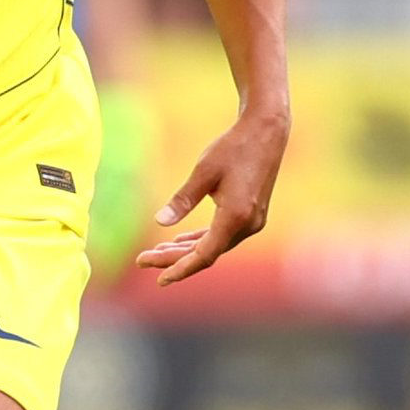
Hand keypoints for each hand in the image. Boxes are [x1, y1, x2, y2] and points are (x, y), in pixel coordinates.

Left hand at [135, 107, 288, 287]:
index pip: (204, 255)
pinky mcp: (252, 215)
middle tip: (143, 260)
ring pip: (214, 245)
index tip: (159, 278)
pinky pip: (223, 235)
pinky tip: (180, 241)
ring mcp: (252, 222)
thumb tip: (160, 223)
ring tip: (156, 251)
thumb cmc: (234, 148)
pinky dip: (201, 239)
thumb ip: (182, 200)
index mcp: (236, 217)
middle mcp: (248, 225)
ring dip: (186, 250)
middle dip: (174, 258)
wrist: (267, 131)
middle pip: (207, 253)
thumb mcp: (203, 172)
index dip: (180, 268)